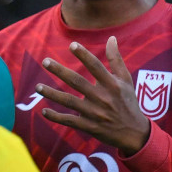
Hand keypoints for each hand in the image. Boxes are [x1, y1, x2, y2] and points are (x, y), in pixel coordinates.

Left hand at [36, 36, 151, 153]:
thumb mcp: (126, 80)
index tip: (72, 45)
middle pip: (78, 82)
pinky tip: (43, 111)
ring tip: (37, 87)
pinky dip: (56, 117)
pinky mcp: (89, 126)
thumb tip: (111, 38)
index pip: (96, 67)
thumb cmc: (128, 102)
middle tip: (45, 61)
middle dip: (60, 71)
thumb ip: (116, 59)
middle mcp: (103, 98)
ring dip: (52, 94)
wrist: (134, 133)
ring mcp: (95, 113)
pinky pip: (70, 121)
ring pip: (69, 102)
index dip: (84, 55)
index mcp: (112, 85)